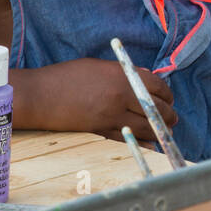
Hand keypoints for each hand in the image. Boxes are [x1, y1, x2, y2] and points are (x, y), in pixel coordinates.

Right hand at [18, 58, 176, 146]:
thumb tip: (145, 76)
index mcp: (121, 76)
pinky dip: (141, 141)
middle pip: (154, 107)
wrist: (38, 96)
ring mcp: (109, 115)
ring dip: (158, 129)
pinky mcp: (99, 130)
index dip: (167, 93)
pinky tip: (150, 143)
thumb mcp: (98, 66)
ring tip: (166, 130)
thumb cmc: (65, 76)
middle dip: (168, 113)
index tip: (169, 97)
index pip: (155, 85)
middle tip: (173, 117)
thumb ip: (124, 72)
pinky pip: (126, 138)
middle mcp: (119, 95)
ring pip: (144, 125)